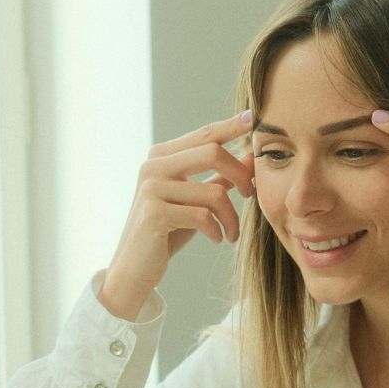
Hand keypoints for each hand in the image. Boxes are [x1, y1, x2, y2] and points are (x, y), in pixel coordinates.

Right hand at [99, 110, 256, 317]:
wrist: (134, 269)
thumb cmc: (167, 233)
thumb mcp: (196, 201)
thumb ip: (219, 177)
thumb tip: (250, 156)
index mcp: (161, 157)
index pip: (204, 134)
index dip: (231, 126)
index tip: (253, 118)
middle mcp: (153, 166)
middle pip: (212, 152)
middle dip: (241, 174)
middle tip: (251, 194)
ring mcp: (151, 188)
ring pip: (213, 192)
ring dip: (232, 217)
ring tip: (232, 233)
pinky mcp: (154, 212)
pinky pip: (203, 216)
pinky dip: (218, 230)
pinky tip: (217, 239)